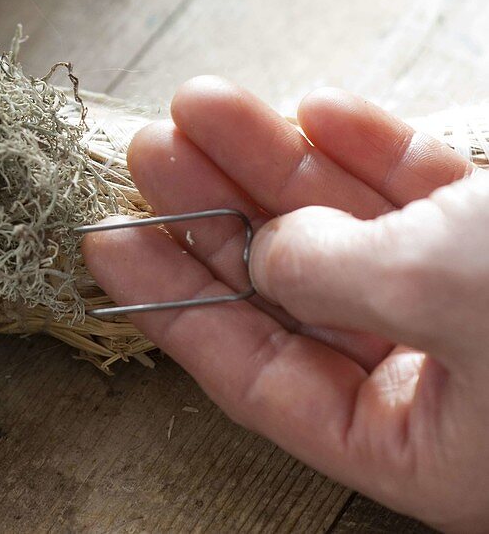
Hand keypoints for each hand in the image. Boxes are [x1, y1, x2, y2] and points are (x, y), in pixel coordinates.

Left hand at [82, 76, 488, 531]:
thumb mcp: (455, 293)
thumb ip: (344, 277)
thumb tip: (271, 254)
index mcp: (436, 448)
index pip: (265, 382)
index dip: (174, 308)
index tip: (102, 244)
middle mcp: (462, 385)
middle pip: (300, 293)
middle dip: (219, 213)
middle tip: (147, 151)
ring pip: (358, 232)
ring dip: (280, 162)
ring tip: (205, 106)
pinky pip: (432, 197)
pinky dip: (374, 148)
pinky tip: (316, 108)